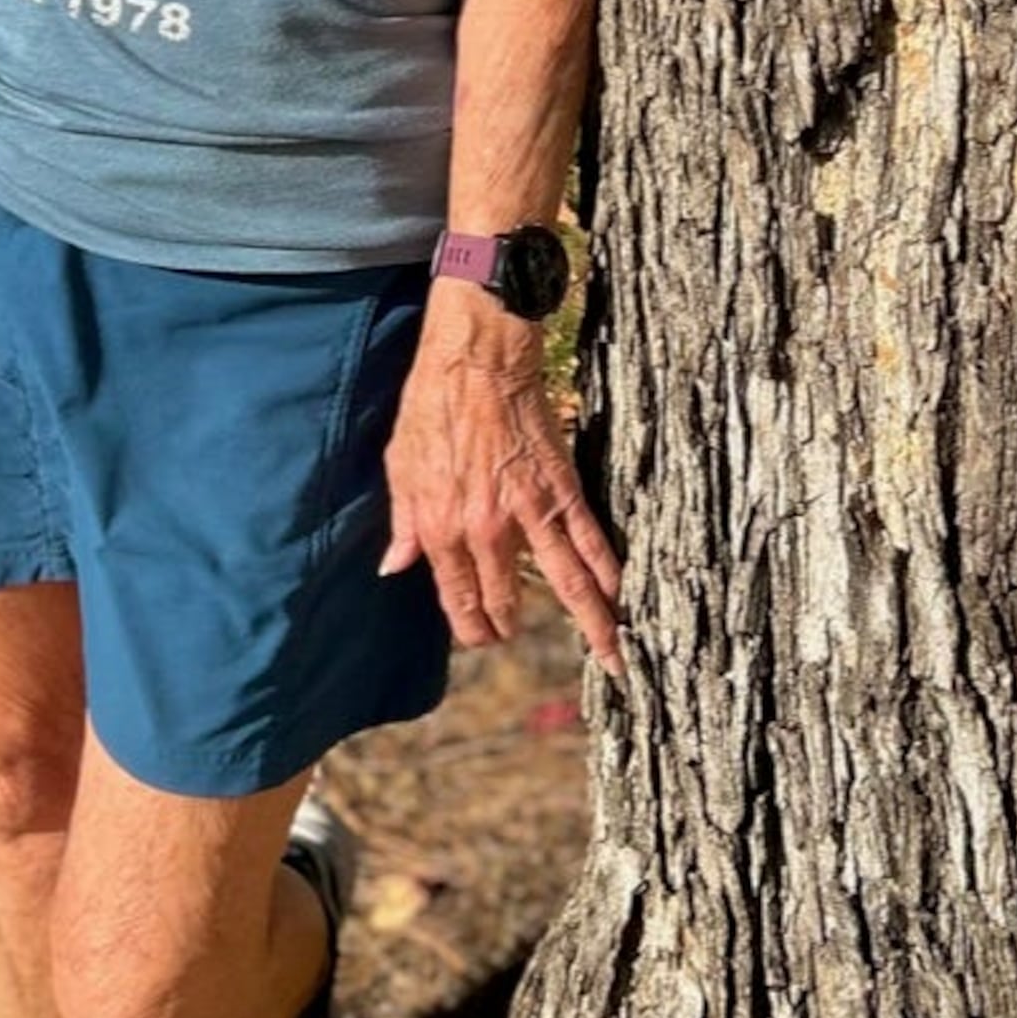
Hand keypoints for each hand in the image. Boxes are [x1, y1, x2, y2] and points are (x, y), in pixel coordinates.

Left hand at [379, 307, 623, 676]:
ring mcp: (530, 513)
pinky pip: (591, 541)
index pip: (457, 597)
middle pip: (505, 600)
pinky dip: (609, 574)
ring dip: (592, 624)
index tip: (481, 637)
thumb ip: (403, 525)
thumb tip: (394, 568)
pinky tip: (623, 600)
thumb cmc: (430, 405)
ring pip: (567, 583)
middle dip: (509, 627)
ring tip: (613, 658)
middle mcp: (486, 530)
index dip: (470, 626)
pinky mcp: (563, 489)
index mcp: (441, 526)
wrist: (475, 359)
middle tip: (514, 637)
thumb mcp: (399, 466)